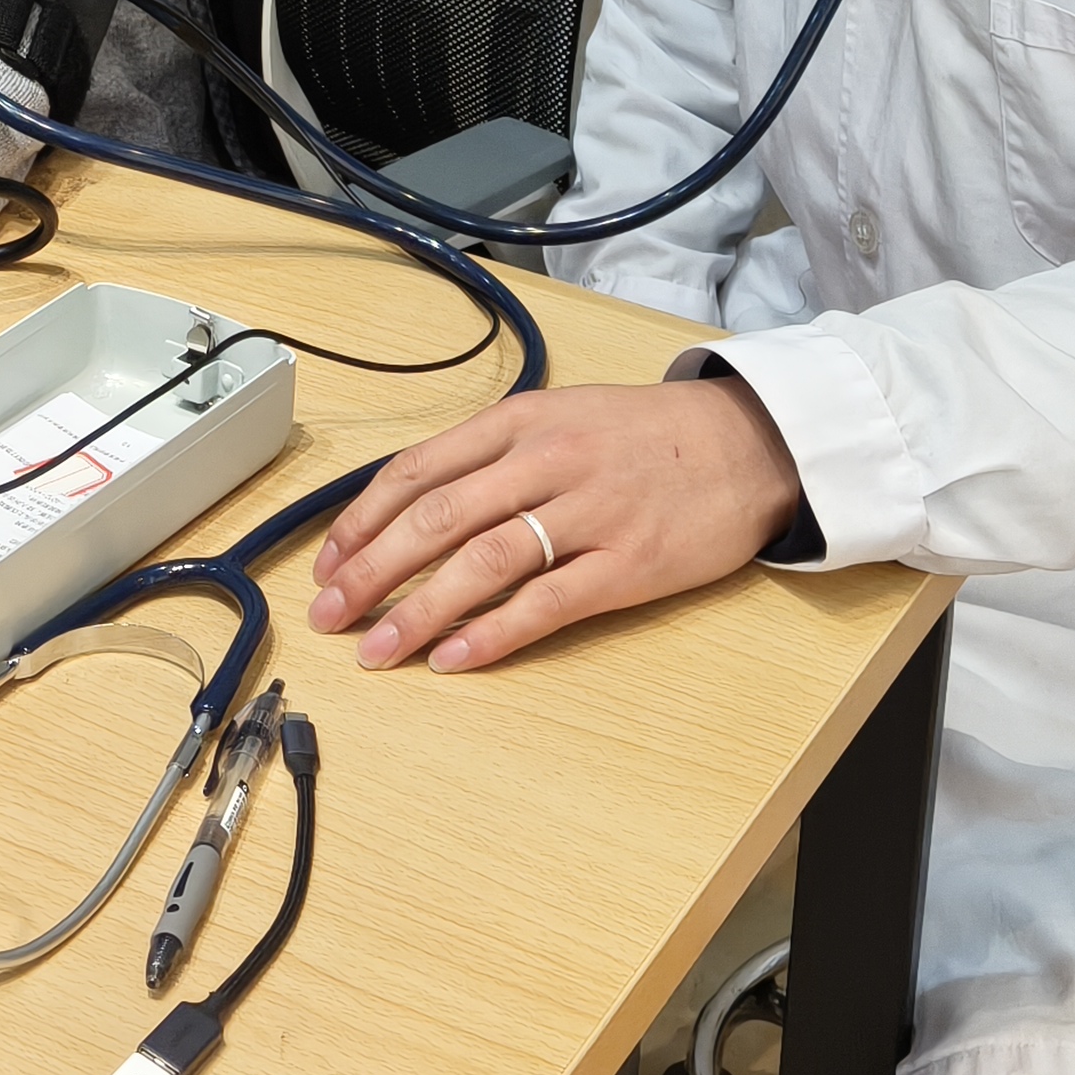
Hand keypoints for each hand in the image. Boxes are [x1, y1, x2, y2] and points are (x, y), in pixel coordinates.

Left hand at [307, 379, 804, 673]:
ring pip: (482, 563)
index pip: (417, 470)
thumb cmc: (645, 434)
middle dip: (371, 572)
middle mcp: (545, 460)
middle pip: (436, 519)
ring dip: (419, 612)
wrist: (747, 443)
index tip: (327, 564)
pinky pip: (547, 603)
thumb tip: (412, 505)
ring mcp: (588, 512)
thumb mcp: (561, 416)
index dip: (361, 521)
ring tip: (376, 651)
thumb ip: (492, 454)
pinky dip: (493, 633)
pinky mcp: (627, 563)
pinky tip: (454, 658)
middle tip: (330, 616)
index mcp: (520, 422)